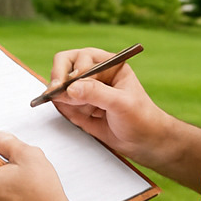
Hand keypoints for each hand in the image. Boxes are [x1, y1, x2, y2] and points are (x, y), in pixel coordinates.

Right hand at [45, 47, 200, 191]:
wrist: (144, 142)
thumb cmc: (141, 118)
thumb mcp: (122, 103)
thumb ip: (97, 93)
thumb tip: (71, 88)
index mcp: (109, 64)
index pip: (81, 58)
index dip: (72, 71)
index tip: (68, 86)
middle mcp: (94, 74)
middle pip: (65, 66)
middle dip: (60, 81)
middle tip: (55, 93)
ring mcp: (85, 90)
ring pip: (61, 87)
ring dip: (65, 99)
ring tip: (85, 112)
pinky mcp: (79, 107)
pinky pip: (63, 104)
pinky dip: (67, 111)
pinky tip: (85, 118)